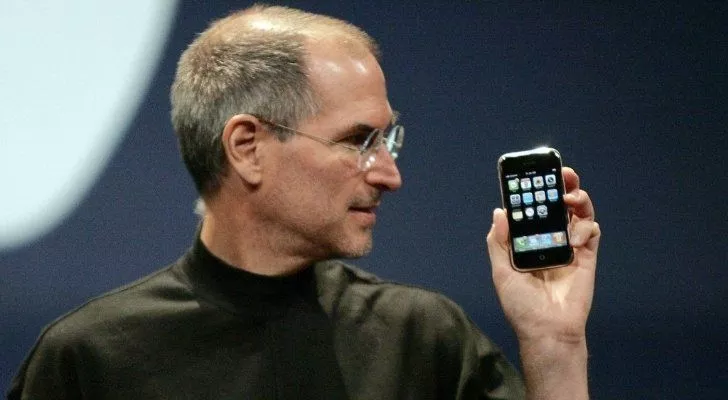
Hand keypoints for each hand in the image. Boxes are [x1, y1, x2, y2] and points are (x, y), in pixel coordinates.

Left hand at [486, 167, 600, 342]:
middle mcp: (549, 240)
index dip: (534, 191)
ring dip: (577, 199)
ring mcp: (570, 247)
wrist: (548, 329)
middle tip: (562, 172)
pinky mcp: (587, 256)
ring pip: (577, 213)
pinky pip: (591, 232)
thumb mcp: (501, 272)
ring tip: (571, 196)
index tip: (533, 174)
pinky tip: (576, 236)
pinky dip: (586, 227)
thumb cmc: (521, 304)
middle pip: (558, 206)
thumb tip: (500, 211)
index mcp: (528, 241)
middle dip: (561, 186)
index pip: (532, 209)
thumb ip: (499, 242)